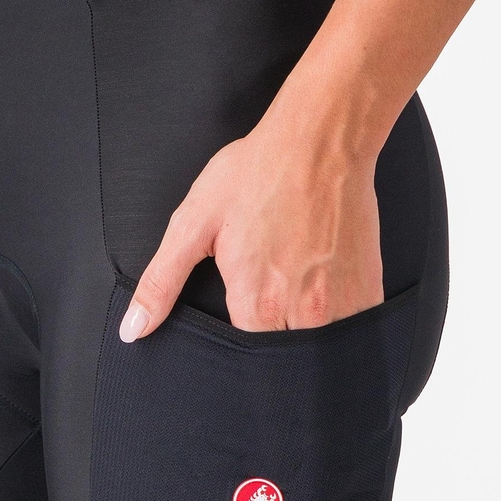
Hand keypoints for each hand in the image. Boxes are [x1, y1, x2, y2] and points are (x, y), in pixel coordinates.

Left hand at [118, 117, 383, 341]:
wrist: (322, 140)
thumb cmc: (256, 175)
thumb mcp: (193, 224)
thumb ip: (161, 284)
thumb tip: (132, 331)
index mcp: (256, 306)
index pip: (244, 360)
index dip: (238, 343)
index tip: (241, 321)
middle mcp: (302, 315)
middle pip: (283, 360)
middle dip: (274, 345)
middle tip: (271, 300)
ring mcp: (341, 305)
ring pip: (320, 351)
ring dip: (305, 339)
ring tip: (296, 297)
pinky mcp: (368, 291)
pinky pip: (355, 333)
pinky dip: (338, 326)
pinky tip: (324, 295)